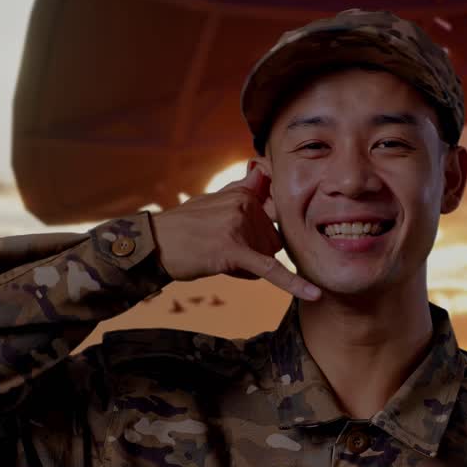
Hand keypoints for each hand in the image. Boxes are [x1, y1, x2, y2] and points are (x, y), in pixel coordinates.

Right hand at [149, 166, 320, 300]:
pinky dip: (292, 285)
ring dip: (244, 268)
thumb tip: (262, 171)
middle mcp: (245, 204)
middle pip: (270, 244)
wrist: (153, 244)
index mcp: (244, 193)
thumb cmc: (183, 227)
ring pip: (264, 259)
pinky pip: (270, 269)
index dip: (259, 239)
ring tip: (214, 258)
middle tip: (217, 251)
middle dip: (251, 256)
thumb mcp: (213, 201)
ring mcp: (240, 225)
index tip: (245, 239)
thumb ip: (241, 190)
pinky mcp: (234, 249)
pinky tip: (313, 295)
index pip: (272, 223)